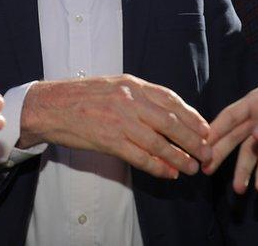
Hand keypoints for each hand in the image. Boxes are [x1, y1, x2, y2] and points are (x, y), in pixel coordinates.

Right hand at [18, 74, 211, 179]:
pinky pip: (140, 157)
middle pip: (170, 122)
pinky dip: (158, 167)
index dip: (191, 116)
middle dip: (193, 140)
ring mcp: (119, 121)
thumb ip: (139, 95)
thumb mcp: (114, 85)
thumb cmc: (83, 96)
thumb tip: (167, 113)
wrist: (50, 106)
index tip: (205, 129)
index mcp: (132, 84)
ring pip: (159, 142)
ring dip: (179, 157)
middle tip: (207, 152)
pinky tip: (169, 173)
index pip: (171, 100)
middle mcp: (129, 100)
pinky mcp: (109, 140)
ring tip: (192, 167)